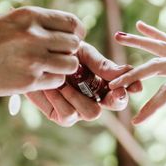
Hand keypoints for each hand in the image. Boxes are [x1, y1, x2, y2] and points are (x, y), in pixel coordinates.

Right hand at [0, 6, 84, 96]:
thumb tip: (57, 31)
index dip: (74, 33)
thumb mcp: (5, 22)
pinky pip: (57, 81)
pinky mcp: (28, 81)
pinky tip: (37, 79)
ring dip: (63, 68)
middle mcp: (34, 35)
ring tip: (48, 69)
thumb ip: (32, 25)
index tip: (66, 40)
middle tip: (56, 57)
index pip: (72, 22)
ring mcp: (33, 59)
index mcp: (28, 16)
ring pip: (70, 64)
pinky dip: (51, 82)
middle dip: (68, 51)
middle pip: (74, 44)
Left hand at [26, 42, 142, 126]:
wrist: (29, 55)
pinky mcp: (60, 115)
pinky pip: (68, 115)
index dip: (132, 87)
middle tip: (116, 91)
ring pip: (91, 114)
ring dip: (79, 97)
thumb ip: (102, 64)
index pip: (124, 87)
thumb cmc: (58, 51)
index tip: (136, 86)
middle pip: (115, 105)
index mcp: (104, 81)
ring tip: (63, 82)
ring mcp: (78, 108)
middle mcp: (95, 97)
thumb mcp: (82, 53)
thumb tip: (126, 72)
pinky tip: (52, 87)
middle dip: (117, 99)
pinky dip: (60, 100)